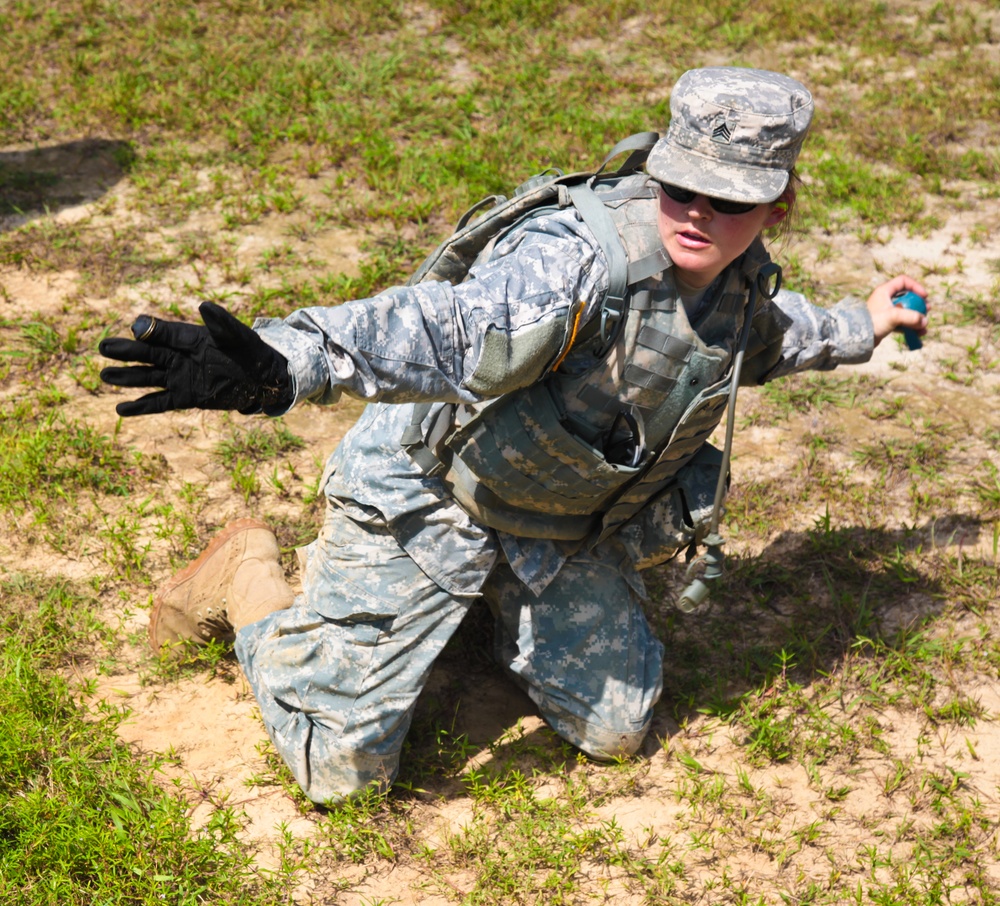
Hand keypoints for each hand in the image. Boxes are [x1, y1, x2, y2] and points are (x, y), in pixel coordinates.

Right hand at [99, 301, 291, 416]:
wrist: (261, 377)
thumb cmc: (250, 350)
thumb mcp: (238, 335)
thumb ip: (221, 322)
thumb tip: (204, 305)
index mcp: (188, 338)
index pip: (163, 333)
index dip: (150, 332)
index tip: (136, 330)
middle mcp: (179, 357)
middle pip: (148, 354)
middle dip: (126, 352)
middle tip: (103, 348)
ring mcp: (180, 377)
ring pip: (148, 377)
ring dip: (127, 378)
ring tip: (104, 376)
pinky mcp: (186, 396)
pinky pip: (159, 402)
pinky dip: (141, 406)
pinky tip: (121, 409)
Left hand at [866, 276, 929, 346]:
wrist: (856, 338)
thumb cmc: (872, 323)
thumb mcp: (893, 316)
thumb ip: (911, 317)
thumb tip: (924, 321)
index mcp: (884, 291)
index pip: (903, 281)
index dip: (916, 286)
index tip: (924, 296)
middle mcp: (885, 299)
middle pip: (907, 297)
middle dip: (919, 305)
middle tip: (927, 310)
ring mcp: (885, 311)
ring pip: (905, 311)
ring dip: (916, 318)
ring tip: (924, 326)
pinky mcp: (885, 323)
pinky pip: (901, 322)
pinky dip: (909, 327)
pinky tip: (917, 334)